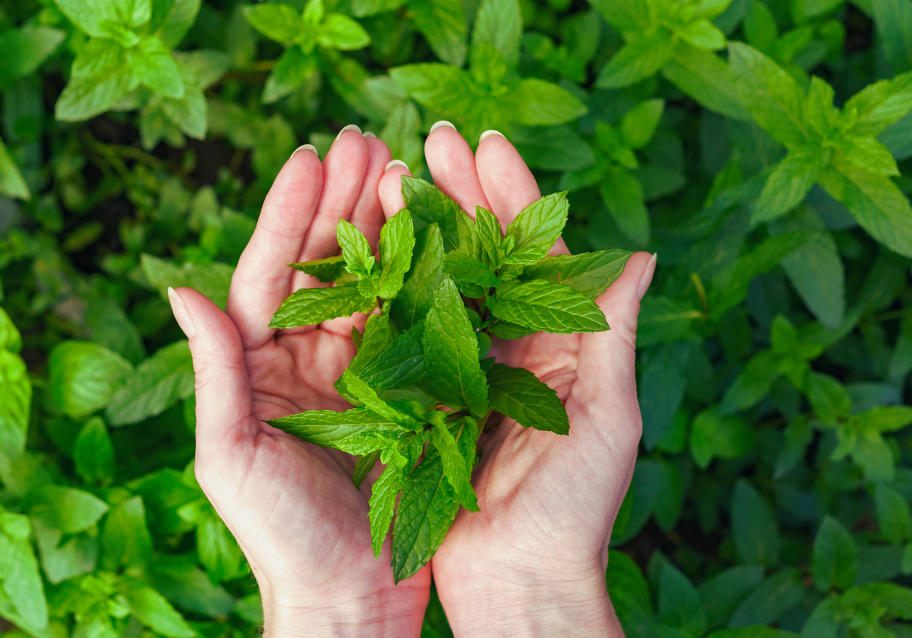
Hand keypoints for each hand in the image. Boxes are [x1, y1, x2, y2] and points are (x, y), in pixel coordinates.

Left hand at [168, 128, 429, 637]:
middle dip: (343, 201)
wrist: (349, 597)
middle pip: (324, 265)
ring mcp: (359, 372)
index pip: (271, 275)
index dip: (289, 214)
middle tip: (367, 139)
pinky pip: (413, 325)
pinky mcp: (404, 393)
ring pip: (372, 284)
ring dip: (387, 226)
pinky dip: (425, 280)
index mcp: (259, 367)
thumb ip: (215, 372)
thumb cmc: (281, 539)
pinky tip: (442, 238)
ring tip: (405, 170)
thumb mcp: (233, 457)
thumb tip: (181, 288)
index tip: (312, 157)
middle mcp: (307, 359)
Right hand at [377, 125, 655, 637]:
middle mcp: (516, 347)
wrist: (518, 582)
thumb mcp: (607, 419)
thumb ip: (612, 334)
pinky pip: (411, 333)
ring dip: (425, 229)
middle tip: (432, 139)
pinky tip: (373, 248)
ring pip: (445, 283)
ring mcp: (469, 369)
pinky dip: (395, 289)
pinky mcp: (429, 398)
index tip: (484, 144)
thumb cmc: (575, 511)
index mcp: (564, 344)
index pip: (539, 253)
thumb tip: (640, 254)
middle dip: (463, 194)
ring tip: (395, 174)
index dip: (513, 195)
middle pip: (489, 254)